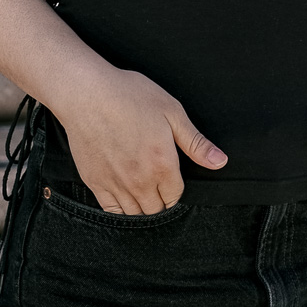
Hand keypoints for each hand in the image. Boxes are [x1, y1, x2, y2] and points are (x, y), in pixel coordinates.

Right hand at [61, 64, 226, 213]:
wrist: (87, 93)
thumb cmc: (130, 96)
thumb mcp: (171, 111)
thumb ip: (195, 142)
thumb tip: (220, 161)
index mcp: (162, 165)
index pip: (175, 196)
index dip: (175, 188)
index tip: (170, 176)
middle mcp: (140, 181)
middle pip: (156, 209)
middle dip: (160, 200)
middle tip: (157, 182)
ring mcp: (115, 184)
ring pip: (135, 213)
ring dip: (142, 206)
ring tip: (141, 189)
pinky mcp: (95, 182)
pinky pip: (111, 211)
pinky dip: (120, 208)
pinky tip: (123, 194)